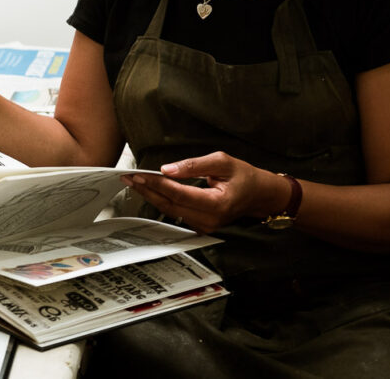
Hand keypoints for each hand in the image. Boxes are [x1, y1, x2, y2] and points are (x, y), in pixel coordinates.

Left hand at [123, 151, 286, 233]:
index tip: (140, 175)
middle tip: (130, 178)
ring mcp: (206, 226)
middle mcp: (211, 219)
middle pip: (171, 206)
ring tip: (136, 182)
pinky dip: (163, 201)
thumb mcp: (222, 161)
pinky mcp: (201, 227)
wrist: (259, 195)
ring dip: (152, 196)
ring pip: (171, 211)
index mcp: (218, 203)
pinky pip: (177, 214)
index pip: (180, 194)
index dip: (158, 185)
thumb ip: (194, 166)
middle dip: (148, 191)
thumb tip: (168, 169)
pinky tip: (152, 191)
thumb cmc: (244, 176)